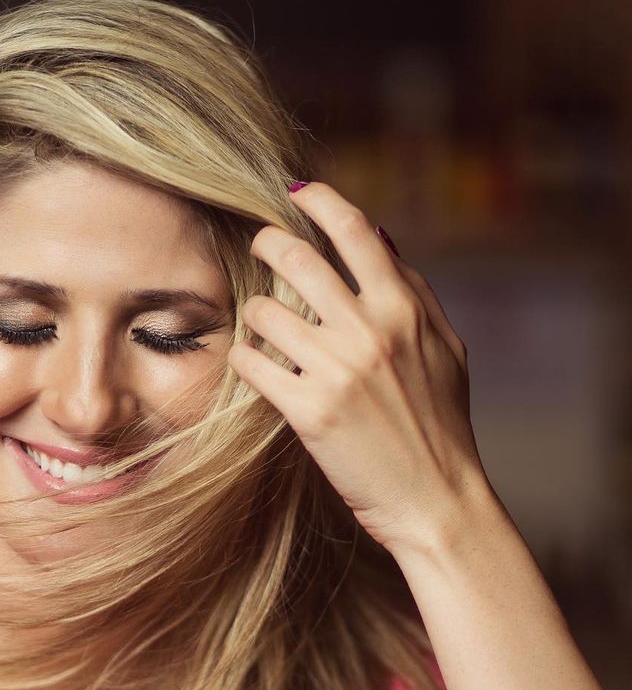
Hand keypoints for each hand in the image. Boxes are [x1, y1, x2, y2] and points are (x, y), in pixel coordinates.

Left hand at [226, 181, 489, 558]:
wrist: (436, 498)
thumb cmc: (440, 425)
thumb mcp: (445, 349)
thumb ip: (413, 292)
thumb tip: (378, 239)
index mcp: (404, 308)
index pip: (354, 230)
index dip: (318, 200)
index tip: (295, 191)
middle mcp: (369, 330)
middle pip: (296, 258)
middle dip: (266, 243)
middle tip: (255, 245)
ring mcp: (337, 370)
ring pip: (264, 312)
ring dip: (254, 314)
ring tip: (260, 327)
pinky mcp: (308, 412)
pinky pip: (252, 364)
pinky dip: (244, 360)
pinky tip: (252, 366)